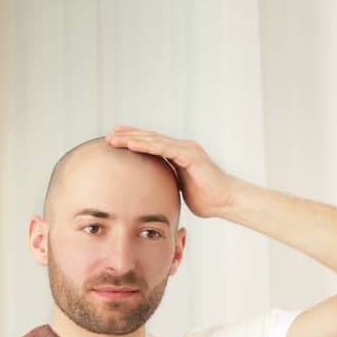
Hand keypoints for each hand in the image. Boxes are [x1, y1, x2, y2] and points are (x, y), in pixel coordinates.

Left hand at [106, 126, 239, 218]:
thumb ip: (169, 184)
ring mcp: (187, 149)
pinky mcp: (190, 155)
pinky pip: (164, 148)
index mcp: (180, 155)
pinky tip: (132, 145)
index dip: (135, 140)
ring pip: (154, 140)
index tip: (118, 139)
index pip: (154, 144)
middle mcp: (183, 148)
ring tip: (114, 138)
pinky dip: (147, 146)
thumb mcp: (181, 190)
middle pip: (151, 138)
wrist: (226, 201)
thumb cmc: (208, 200)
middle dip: (129, 135)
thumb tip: (154, 193)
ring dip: (132, 138)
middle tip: (109, 135)